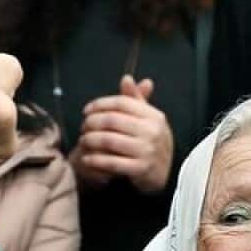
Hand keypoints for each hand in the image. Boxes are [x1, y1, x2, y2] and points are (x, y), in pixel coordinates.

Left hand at [70, 75, 173, 193]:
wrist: (166, 172)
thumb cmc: (152, 142)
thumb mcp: (148, 119)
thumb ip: (136, 99)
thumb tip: (126, 78)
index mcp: (154, 115)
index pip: (122, 102)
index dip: (100, 104)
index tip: (86, 110)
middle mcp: (152, 131)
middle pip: (112, 120)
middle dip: (92, 123)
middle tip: (83, 127)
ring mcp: (147, 150)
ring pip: (109, 140)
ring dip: (90, 140)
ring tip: (83, 141)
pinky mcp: (140, 169)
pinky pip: (111, 162)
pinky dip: (95, 160)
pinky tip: (87, 158)